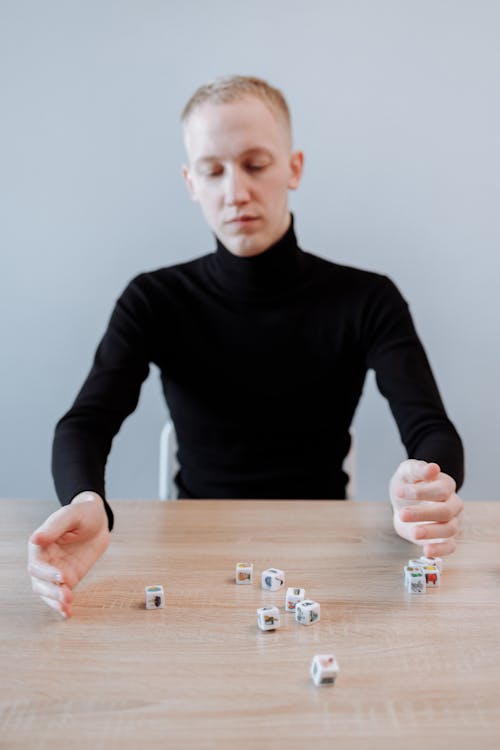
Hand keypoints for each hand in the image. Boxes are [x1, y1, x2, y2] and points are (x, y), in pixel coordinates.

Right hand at [27, 492, 109, 617]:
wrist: (99, 520)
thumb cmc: (83, 514)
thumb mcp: (71, 516)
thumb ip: (54, 527)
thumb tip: (35, 539)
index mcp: (41, 544)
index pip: (36, 564)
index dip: (46, 572)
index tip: (61, 576)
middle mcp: (45, 560)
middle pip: (39, 582)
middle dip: (50, 591)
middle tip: (66, 595)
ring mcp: (56, 571)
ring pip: (47, 592)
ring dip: (54, 601)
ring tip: (67, 606)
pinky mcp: (69, 578)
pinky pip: (61, 594)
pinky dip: (62, 605)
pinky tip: (68, 613)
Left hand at [389, 459, 462, 556]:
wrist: (405, 501)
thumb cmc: (409, 484)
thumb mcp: (407, 472)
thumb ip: (418, 469)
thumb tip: (432, 468)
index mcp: (446, 485)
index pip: (441, 489)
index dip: (421, 492)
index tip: (399, 492)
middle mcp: (453, 504)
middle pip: (446, 511)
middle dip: (423, 514)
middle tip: (402, 514)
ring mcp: (452, 522)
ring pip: (450, 529)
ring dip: (430, 532)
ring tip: (413, 532)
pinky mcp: (446, 539)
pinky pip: (450, 547)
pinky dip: (440, 550)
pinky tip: (426, 551)